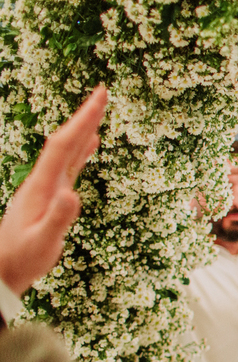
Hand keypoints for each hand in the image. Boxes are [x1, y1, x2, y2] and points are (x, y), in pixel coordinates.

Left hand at [0, 87, 105, 293]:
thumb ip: (58, 219)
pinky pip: (69, 164)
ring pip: (67, 150)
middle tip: (103, 92)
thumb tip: (73, 195)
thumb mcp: (43, 242)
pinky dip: (82, 150)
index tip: (99, 99)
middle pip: (65, 141)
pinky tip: (91, 144)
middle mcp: (43, 180)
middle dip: (84, 116)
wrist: (4, 269)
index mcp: (42, 185)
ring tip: (99, 111)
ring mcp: (46, 186)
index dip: (83, 121)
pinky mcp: (51, 194)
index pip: (64, 145)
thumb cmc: (24, 258)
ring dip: (83, 129)